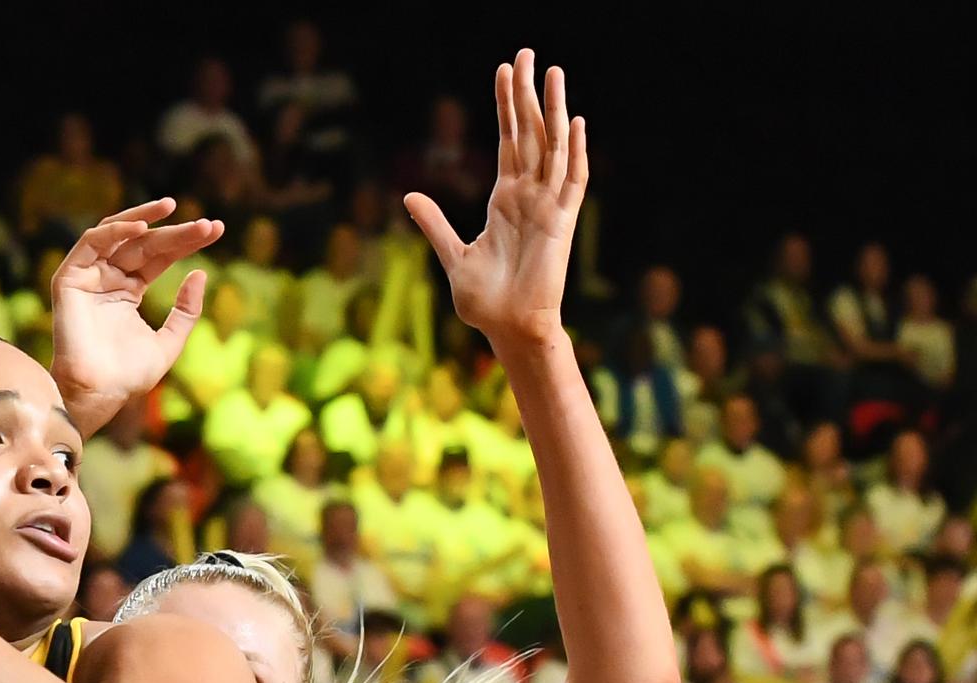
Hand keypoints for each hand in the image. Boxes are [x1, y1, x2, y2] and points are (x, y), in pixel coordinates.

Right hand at [49, 198, 222, 430]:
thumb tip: (201, 273)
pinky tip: (142, 227)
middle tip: (207, 225)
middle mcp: (108, 279)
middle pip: (145, 244)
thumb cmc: (130, 375)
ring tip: (171, 207)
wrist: (100, 392)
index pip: (160, 256)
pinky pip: (90, 244)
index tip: (216, 230)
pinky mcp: (70, 279)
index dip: (187, 242)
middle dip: (176, 232)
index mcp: (128, 292)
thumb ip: (186, 310)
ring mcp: (88, 277)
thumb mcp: (170, 341)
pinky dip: (115, 230)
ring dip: (143, 216)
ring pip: (118, 235)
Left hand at [406, 50, 586, 348]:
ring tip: (552, 72)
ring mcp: (548, 207)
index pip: (509, 142)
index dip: (506, 106)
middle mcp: (529, 197)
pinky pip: (572, 181)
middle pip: (531, 133)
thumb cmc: (484, 301)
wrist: (507, 328)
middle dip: (527, 94)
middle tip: (526, 54)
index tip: (503, 72)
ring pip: (553, 147)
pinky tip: (574, 122)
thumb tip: (408, 195)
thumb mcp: (451, 256)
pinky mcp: (561, 223)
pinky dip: (575, 152)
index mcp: (504, 200)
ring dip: (553, 110)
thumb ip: (433, 223)